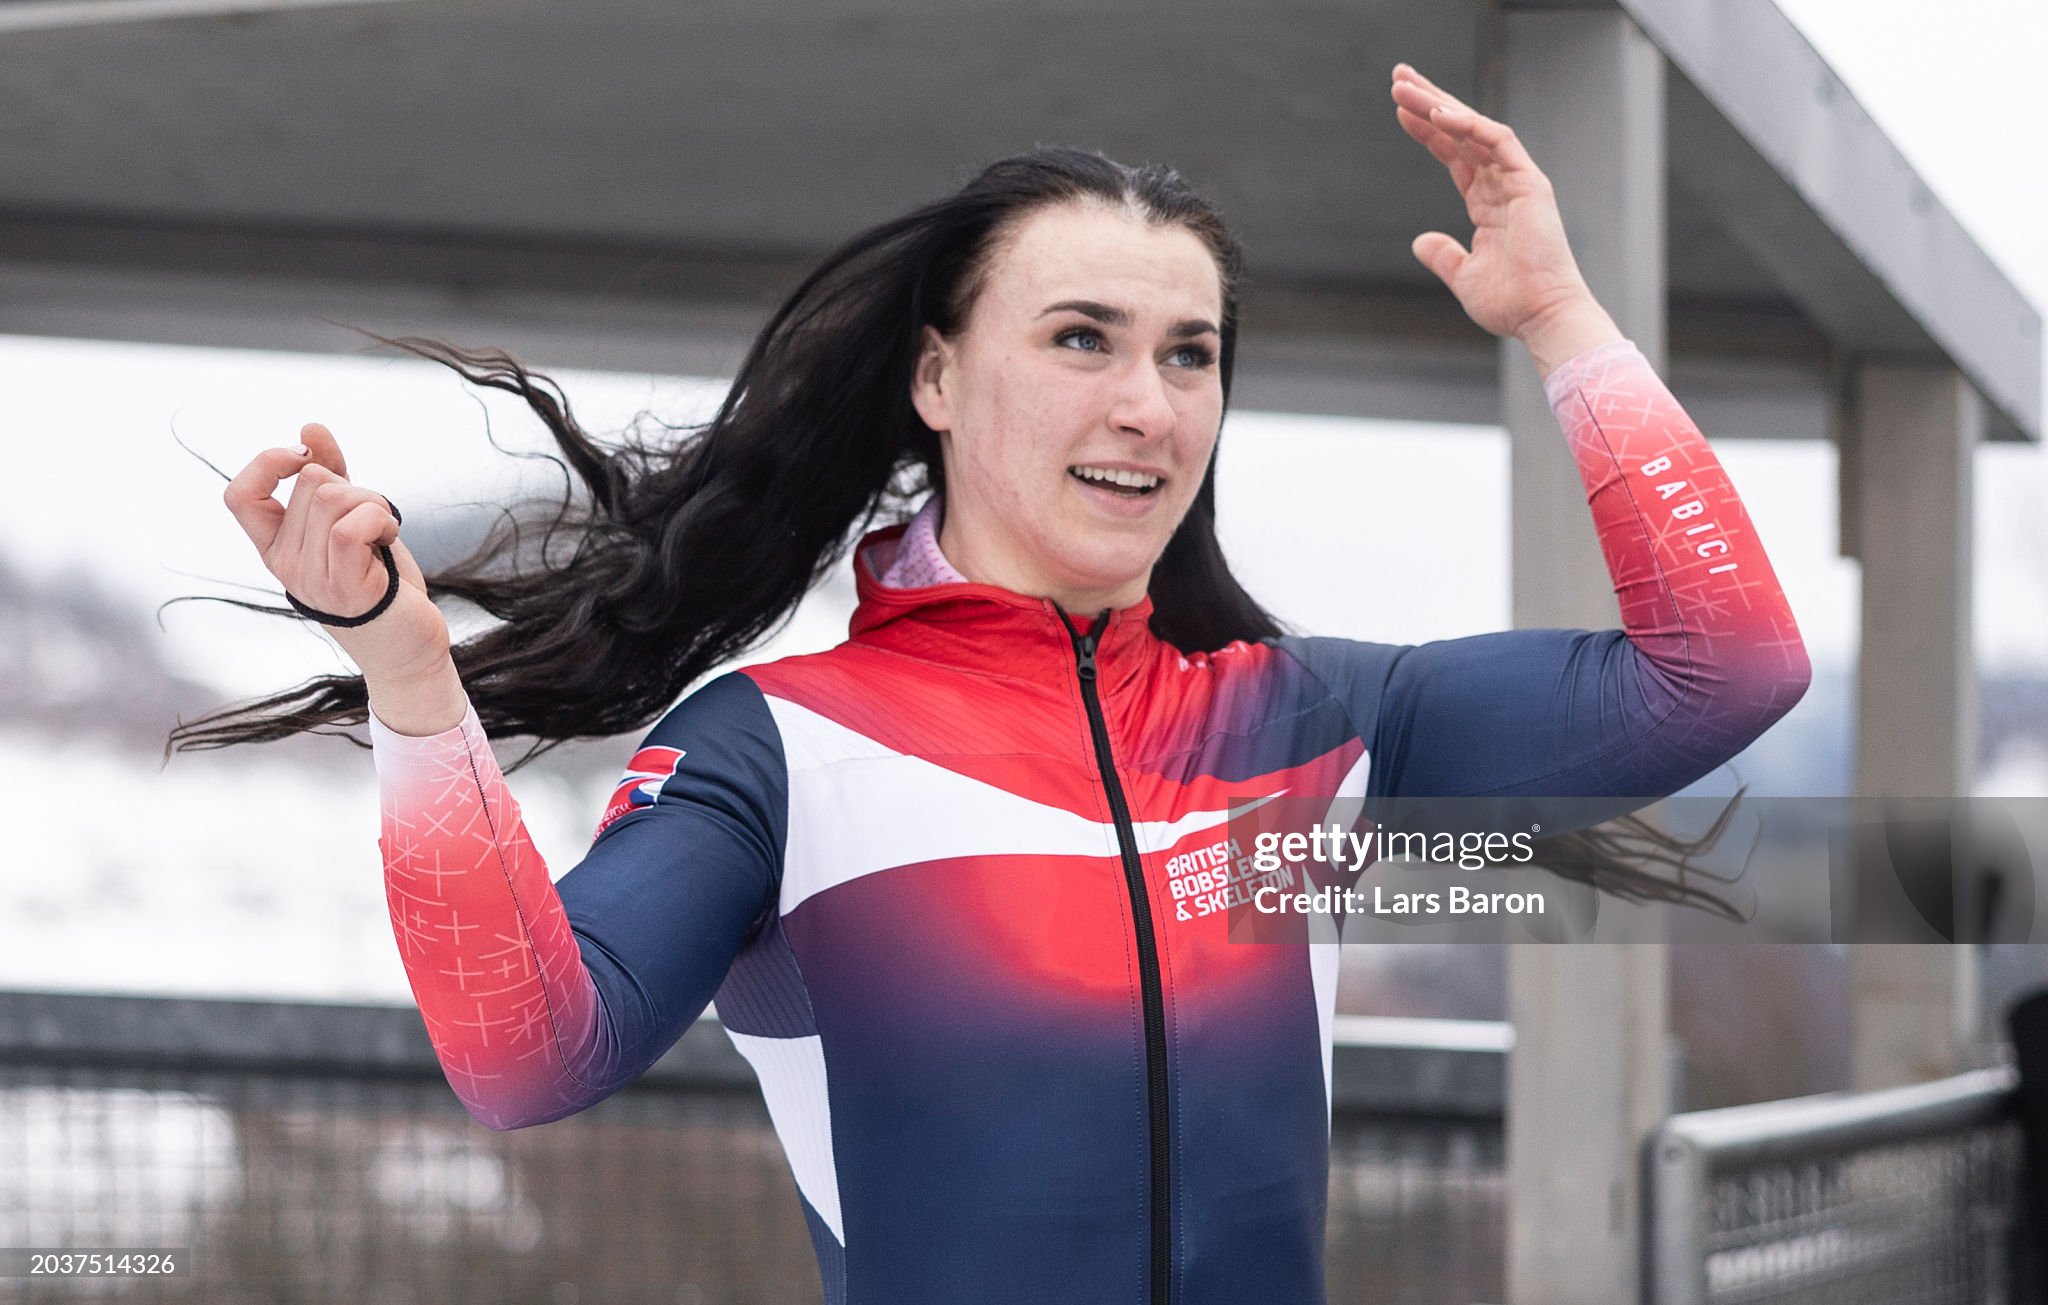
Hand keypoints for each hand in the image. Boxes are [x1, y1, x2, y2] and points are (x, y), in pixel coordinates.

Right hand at [223, 421, 451, 678]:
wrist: (408, 644)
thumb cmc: (380, 580)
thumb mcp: (350, 517)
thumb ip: (330, 473)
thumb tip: (309, 427)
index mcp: (275, 546)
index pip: (239, 495)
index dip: (269, 463)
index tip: (305, 456)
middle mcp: (284, 564)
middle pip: (312, 482)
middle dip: (355, 489)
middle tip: (371, 526)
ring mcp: (311, 578)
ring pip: (335, 497)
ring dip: (374, 505)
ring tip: (381, 537)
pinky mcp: (345, 587)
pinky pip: (351, 526)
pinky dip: (380, 520)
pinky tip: (387, 540)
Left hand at [1390, 63, 1622, 374]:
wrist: (1541, 316)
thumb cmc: (1511, 302)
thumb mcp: (1464, 276)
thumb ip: (1443, 255)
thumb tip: (1420, 241)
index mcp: (1490, 204)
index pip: (1456, 155)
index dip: (1429, 131)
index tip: (1400, 111)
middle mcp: (1504, 185)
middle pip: (1463, 132)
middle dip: (1431, 103)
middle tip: (1399, 78)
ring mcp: (1519, 181)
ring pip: (1476, 129)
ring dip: (1440, 105)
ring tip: (1407, 88)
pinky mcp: (1530, 184)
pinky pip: (1499, 141)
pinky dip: (1470, 125)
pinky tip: (1440, 113)